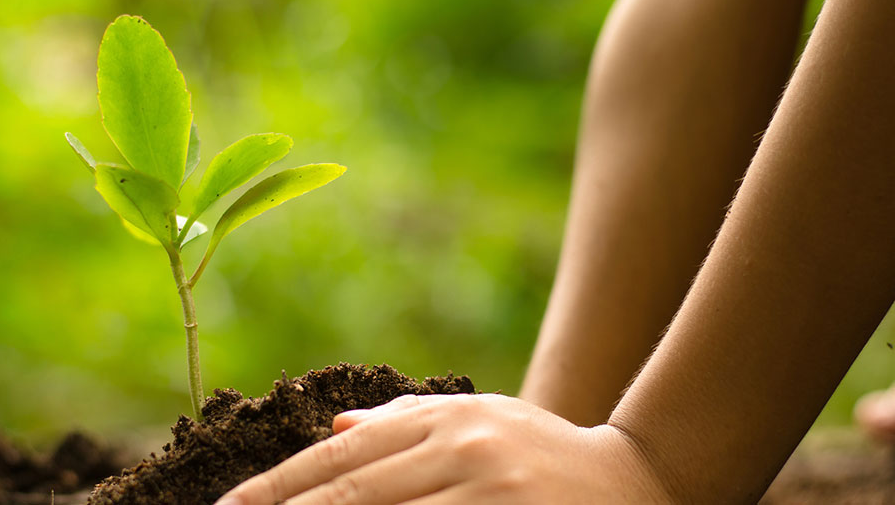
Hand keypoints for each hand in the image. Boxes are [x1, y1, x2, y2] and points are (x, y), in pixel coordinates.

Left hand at [216, 393, 670, 503]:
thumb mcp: (478, 418)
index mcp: (445, 420)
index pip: (339, 460)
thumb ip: (405, 423)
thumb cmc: (544, 450)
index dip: (275, 490)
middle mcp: (465, 451)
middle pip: (353, 499)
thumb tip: (334, 432)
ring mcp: (494, 495)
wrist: (640, 479)